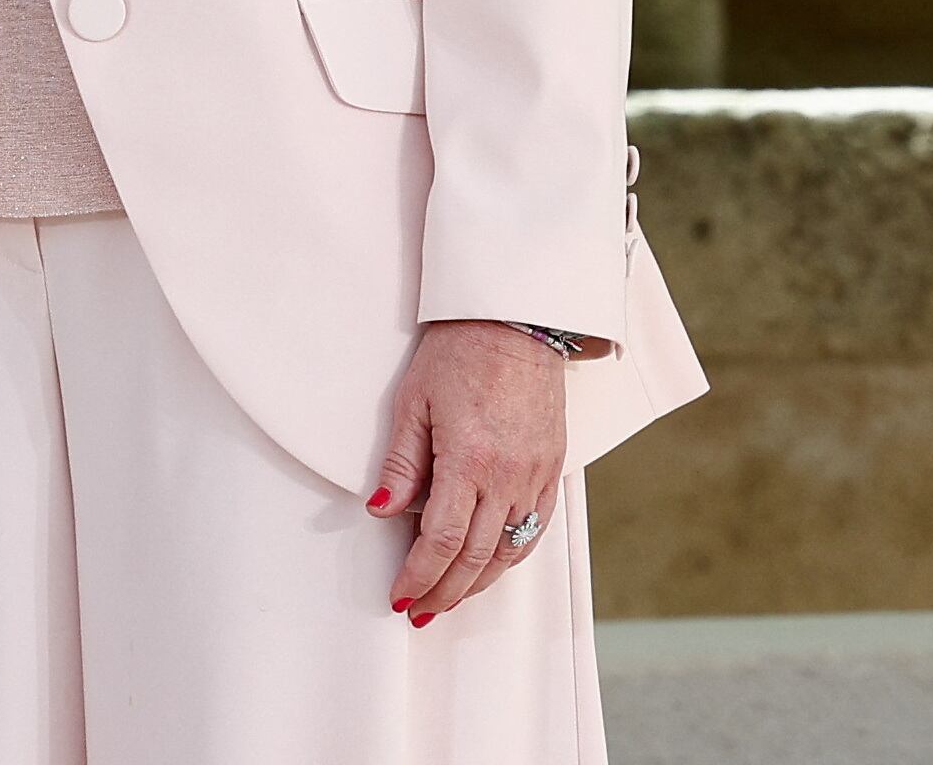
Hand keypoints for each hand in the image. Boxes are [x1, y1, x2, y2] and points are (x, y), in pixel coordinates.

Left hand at [370, 320, 567, 624]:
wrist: (517, 321)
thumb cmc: (458, 353)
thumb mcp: (412, 402)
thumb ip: (400, 464)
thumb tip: (380, 512)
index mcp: (469, 459)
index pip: (443, 539)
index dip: (420, 574)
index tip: (401, 595)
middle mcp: (508, 475)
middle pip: (476, 557)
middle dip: (444, 591)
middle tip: (419, 611)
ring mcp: (535, 475)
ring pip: (509, 552)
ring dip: (478, 584)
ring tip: (449, 600)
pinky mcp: (552, 470)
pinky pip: (534, 530)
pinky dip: (511, 558)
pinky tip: (491, 569)